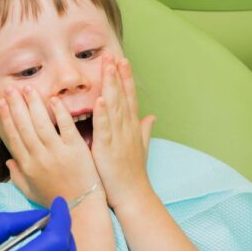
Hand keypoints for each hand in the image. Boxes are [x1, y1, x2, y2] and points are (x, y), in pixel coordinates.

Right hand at [0, 86, 101, 206]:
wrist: (80, 209)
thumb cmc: (56, 201)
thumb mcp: (31, 191)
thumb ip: (17, 176)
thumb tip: (9, 161)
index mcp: (27, 166)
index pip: (14, 137)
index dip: (6, 118)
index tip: (1, 103)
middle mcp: (39, 157)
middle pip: (24, 126)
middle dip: (16, 105)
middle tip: (11, 88)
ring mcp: (57, 153)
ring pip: (41, 123)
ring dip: (33, 104)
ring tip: (28, 88)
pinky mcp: (75, 150)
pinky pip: (65, 127)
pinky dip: (59, 113)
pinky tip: (54, 99)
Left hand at [90, 56, 156, 210]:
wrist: (133, 196)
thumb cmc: (132, 175)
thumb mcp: (140, 148)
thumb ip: (144, 130)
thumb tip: (151, 117)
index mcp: (131, 128)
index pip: (130, 98)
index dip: (126, 79)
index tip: (123, 61)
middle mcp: (127, 129)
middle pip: (123, 97)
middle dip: (117, 75)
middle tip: (112, 55)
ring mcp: (118, 138)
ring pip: (115, 107)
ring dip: (111, 86)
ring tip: (107, 68)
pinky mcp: (108, 149)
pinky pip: (105, 128)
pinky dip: (103, 114)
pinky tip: (100, 99)